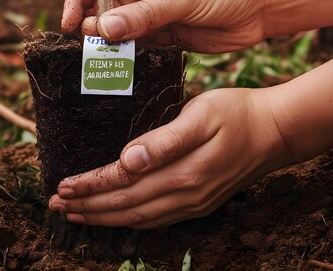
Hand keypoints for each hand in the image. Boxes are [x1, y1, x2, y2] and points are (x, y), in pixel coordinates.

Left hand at [48, 87, 288, 227]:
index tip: (62, 186)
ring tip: (77, 215)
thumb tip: (127, 161)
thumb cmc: (236, 113)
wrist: (276, 130)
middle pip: (125, 207)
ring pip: (139, 218)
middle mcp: (185, 195)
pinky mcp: (200, 202)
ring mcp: (194, 203)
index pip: (123, 183)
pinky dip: (130, 220)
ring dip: (105, 217)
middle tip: (56, 205)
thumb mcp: (200, 115)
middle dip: (88, 207)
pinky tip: (118, 216)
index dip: (90, 185)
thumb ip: (163, 140)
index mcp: (181, 172)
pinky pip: (157, 219)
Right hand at [61, 0, 265, 51]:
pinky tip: (119, 63)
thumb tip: (102, 28)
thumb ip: (144, 14)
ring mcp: (151, 8)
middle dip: (91, 21)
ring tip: (101, 56)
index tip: (70, 21)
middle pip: (102, 2)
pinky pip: (134, 42)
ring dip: (106, 40)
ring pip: (116, 25)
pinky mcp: (162, 31)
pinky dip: (125, 53)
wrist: (263, 4)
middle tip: (88, 41)